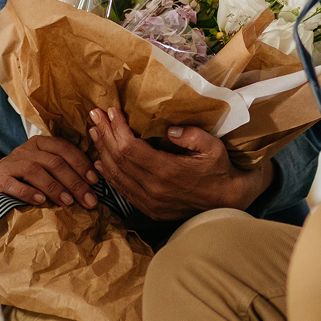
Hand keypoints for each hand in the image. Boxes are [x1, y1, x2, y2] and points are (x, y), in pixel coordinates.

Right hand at [0, 136, 99, 209]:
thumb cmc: (24, 175)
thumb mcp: (43, 166)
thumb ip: (62, 169)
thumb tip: (91, 183)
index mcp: (40, 143)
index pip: (64, 148)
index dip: (81, 163)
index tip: (94, 181)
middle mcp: (26, 150)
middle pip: (54, 162)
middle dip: (74, 182)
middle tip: (88, 200)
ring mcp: (11, 164)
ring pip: (35, 171)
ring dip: (55, 187)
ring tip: (68, 202)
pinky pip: (14, 185)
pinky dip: (29, 192)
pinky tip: (42, 201)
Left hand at [87, 108, 270, 220]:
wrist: (226, 203)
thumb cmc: (219, 170)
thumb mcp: (213, 148)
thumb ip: (192, 136)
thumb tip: (169, 130)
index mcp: (167, 171)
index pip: (130, 148)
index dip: (116, 129)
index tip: (111, 111)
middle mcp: (153, 189)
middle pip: (118, 159)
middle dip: (104, 135)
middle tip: (95, 115)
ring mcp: (149, 202)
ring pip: (116, 175)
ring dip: (102, 151)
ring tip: (94, 132)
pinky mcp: (148, 209)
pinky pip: (122, 190)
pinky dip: (109, 174)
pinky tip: (100, 160)